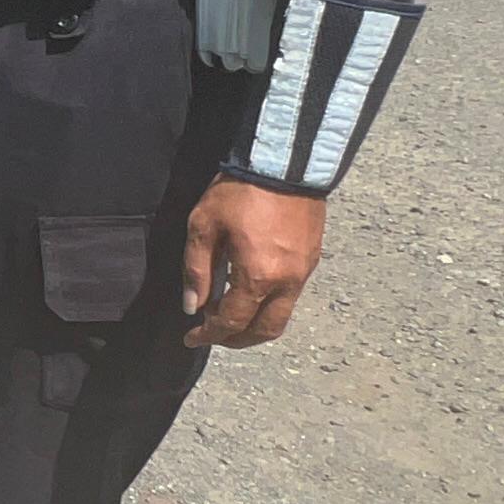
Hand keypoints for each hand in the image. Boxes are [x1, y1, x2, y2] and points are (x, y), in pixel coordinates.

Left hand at [181, 178, 330, 348]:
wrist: (284, 163)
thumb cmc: (239, 192)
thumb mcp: (204, 227)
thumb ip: (197, 270)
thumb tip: (192, 306)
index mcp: (257, 277)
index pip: (232, 322)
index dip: (209, 335)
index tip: (192, 337)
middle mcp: (286, 282)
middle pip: (265, 330)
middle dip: (237, 340)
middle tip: (214, 334)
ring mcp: (303, 272)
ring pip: (282, 316)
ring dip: (256, 325)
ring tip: (231, 316)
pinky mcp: (311, 259)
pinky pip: (292, 296)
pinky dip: (270, 304)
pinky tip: (252, 291)